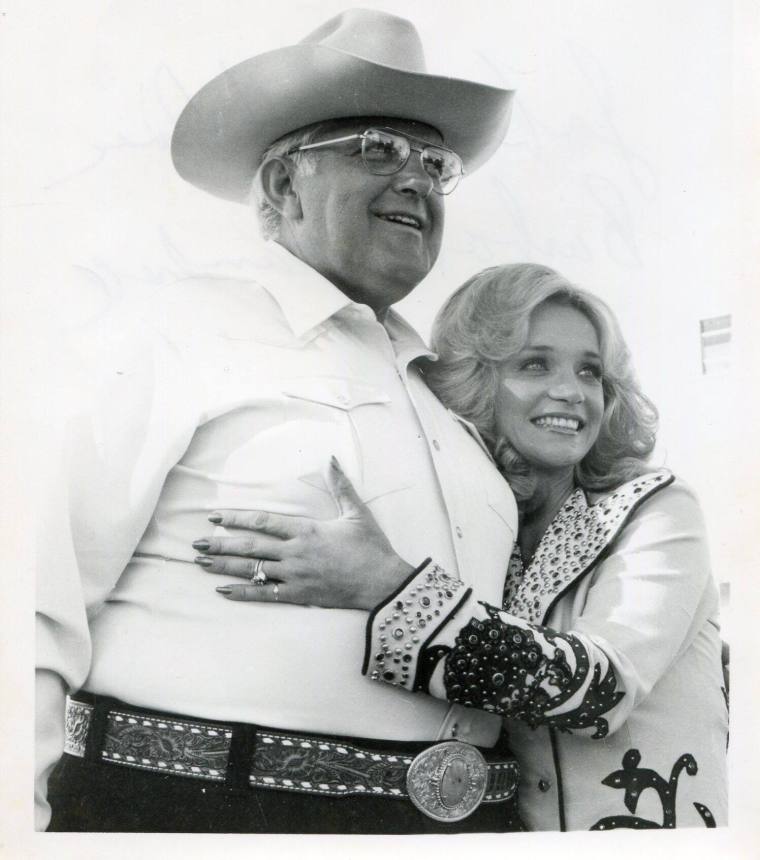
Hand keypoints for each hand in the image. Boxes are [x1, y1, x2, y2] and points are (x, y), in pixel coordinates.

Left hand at [193, 457, 413, 608]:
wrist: (383, 582)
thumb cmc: (371, 546)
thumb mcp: (356, 512)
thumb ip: (340, 485)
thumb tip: (331, 458)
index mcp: (306, 530)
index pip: (263, 522)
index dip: (236, 518)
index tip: (215, 517)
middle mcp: (295, 552)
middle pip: (250, 547)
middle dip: (220, 545)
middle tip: (195, 544)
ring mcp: (296, 575)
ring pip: (253, 570)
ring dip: (225, 567)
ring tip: (201, 564)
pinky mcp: (300, 595)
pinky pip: (265, 595)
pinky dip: (243, 594)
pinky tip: (223, 592)